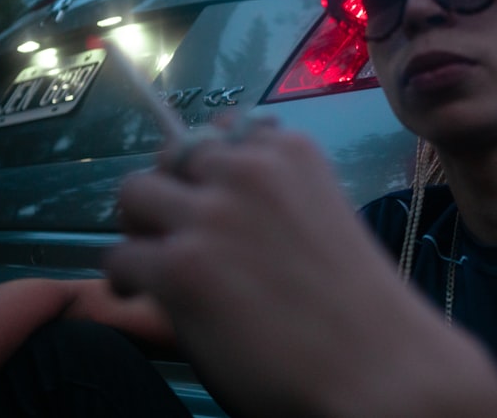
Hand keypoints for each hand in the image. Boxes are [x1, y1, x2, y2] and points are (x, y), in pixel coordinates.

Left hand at [104, 117, 496, 416]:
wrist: (379, 368)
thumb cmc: (359, 306)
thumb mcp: (321, 217)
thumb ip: (272, 197)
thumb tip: (212, 201)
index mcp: (291, 152)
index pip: (223, 129)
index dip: (207, 166)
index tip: (207, 193)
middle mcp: (246, 169)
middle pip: (171, 154)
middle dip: (170, 191)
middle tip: (175, 232)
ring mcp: (210, 216)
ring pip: (133, 193)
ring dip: (141, 227)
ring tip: (154, 264)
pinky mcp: (180, 268)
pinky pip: (118, 257)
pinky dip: (126, 279)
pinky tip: (146, 299)